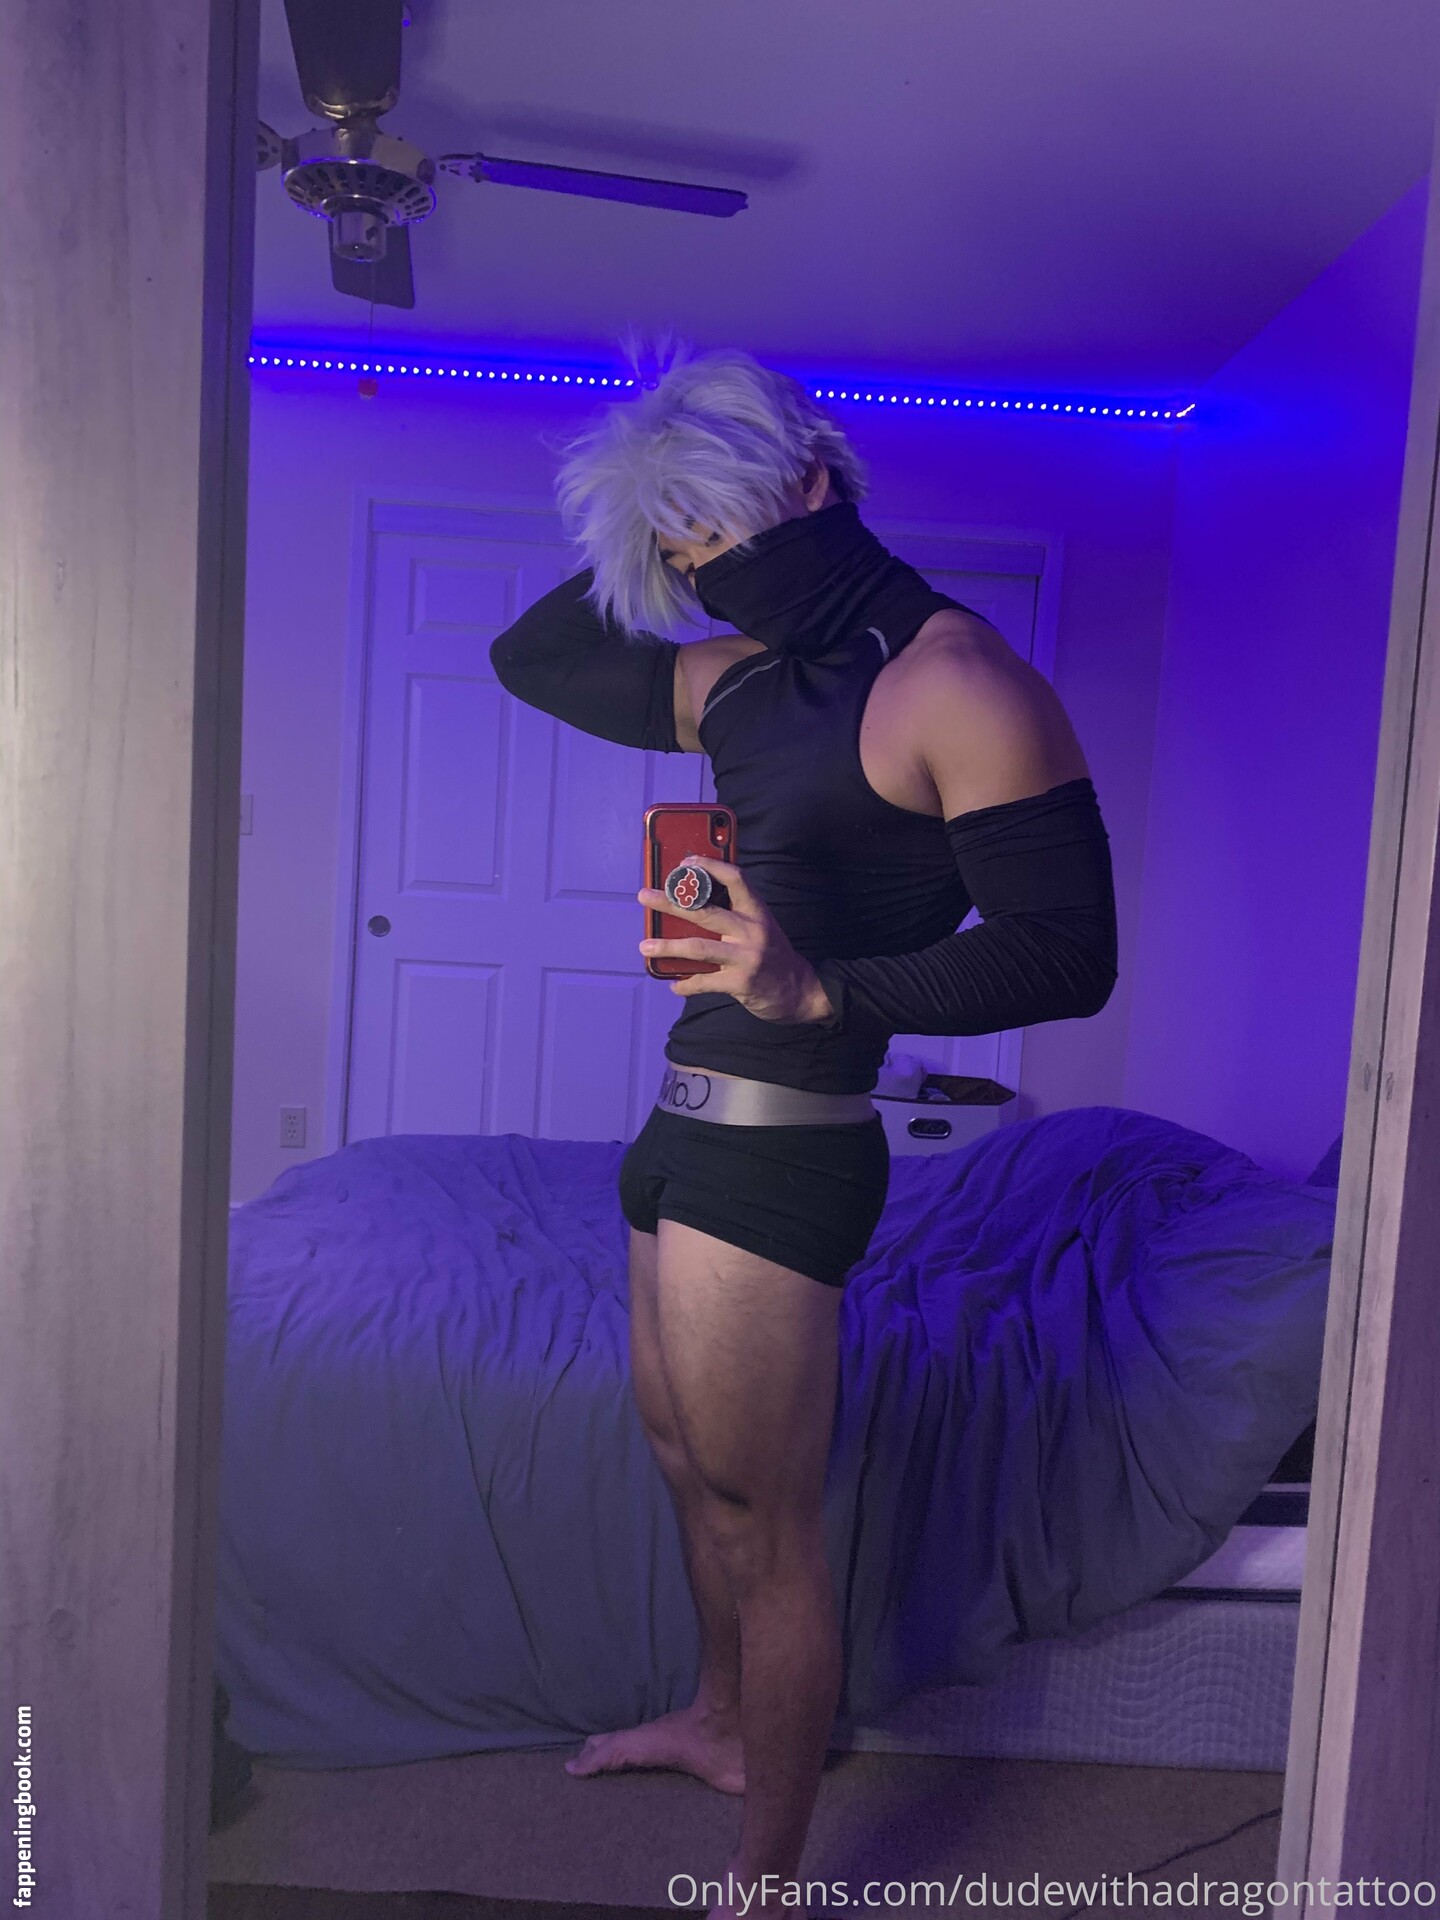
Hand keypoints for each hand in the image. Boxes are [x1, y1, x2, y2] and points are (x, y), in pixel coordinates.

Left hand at [638, 854, 836, 1021]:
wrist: (799, 991)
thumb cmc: (772, 954)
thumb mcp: (760, 926)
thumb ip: (734, 914)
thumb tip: (690, 902)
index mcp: (756, 911)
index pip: (734, 878)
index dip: (709, 866)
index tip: (685, 862)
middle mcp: (751, 930)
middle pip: (704, 911)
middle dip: (670, 902)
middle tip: (645, 896)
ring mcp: (745, 957)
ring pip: (698, 948)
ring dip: (667, 946)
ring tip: (645, 946)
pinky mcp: (739, 983)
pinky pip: (703, 982)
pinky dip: (685, 983)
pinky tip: (673, 983)